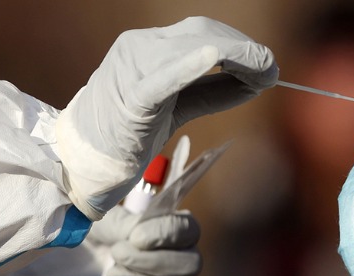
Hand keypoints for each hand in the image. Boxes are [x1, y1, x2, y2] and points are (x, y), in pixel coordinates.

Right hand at [56, 16, 277, 219]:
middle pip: (201, 33)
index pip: (202, 32)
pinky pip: (164, 77)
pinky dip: (189, 65)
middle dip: (243, 50)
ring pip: (191, 47)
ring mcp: (131, 68)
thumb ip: (211, 92)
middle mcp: (138, 48)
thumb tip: (256, 80)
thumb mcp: (176, 108)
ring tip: (264, 74)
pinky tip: (213, 57)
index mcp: (146, 48)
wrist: (81, 164)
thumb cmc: (126, 139)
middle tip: (272, 71)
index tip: (266, 66)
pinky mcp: (129, 97)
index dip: (239, 47)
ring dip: (236, 57)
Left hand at [88, 205, 201, 275]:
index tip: (135, 236)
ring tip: (112, 275)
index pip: (190, 229)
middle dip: (152, 261)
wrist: (72, 275)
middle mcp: (179, 266)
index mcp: (170, 233)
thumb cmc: (91, 241)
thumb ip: (121, 223)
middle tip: (116, 254)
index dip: (168, 232)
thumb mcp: (100, 224)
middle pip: (192, 265)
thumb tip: (137, 230)